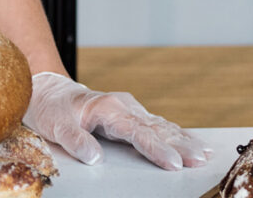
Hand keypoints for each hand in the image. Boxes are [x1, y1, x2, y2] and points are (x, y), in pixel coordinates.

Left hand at [23, 71, 213, 170]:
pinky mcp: (130, 116)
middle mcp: (122, 107)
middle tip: (202, 159)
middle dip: (180, 144)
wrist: (47, 89)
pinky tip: (191, 144)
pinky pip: (156, 126)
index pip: (137, 131)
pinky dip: (175, 135)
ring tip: (205, 153)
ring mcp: (128, 110)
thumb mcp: (55, 124)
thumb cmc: (51, 107)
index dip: (156, 148)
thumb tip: (95, 158)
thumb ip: (75, 140)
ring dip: (182, 139)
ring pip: (160, 126)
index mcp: (107, 108)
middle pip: (155, 128)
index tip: (175, 163)